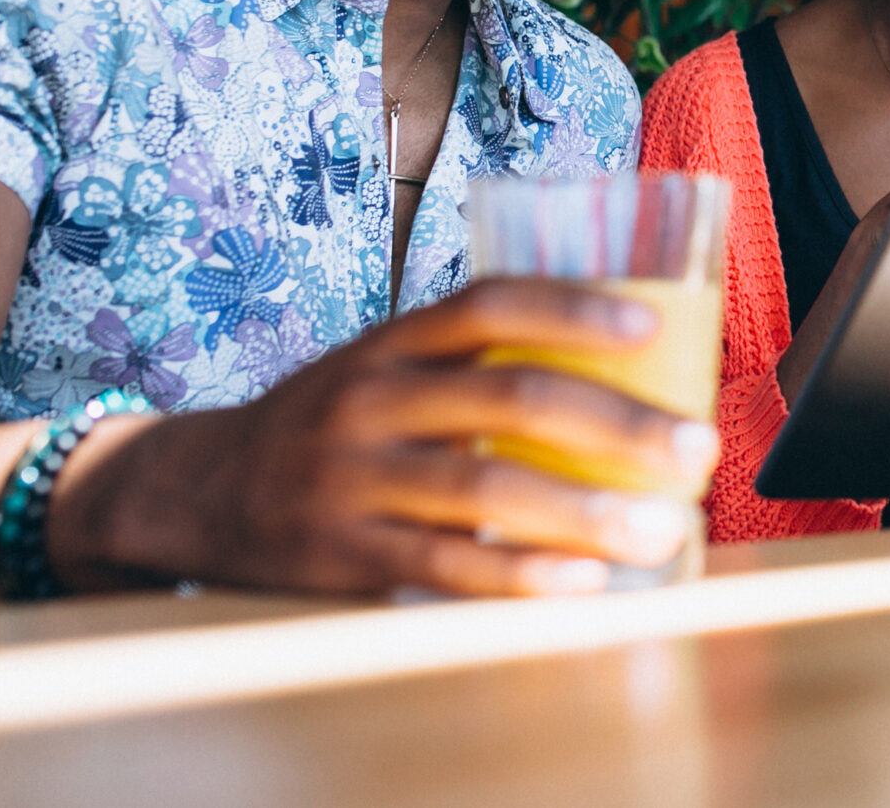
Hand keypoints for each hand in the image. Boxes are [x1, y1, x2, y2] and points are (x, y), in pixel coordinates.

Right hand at [51, 278, 720, 597]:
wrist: (194, 489)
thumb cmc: (333, 425)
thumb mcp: (385, 370)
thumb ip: (473, 368)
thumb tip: (623, 377)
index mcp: (392, 341)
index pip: (490, 304)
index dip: (574, 310)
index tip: (654, 328)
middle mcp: (370, 397)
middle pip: (510, 399)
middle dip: (616, 425)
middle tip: (694, 450)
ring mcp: (350, 476)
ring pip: (486, 488)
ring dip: (586, 513)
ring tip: (662, 531)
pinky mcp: (340, 553)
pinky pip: (443, 564)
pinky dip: (518, 575)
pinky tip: (581, 584)